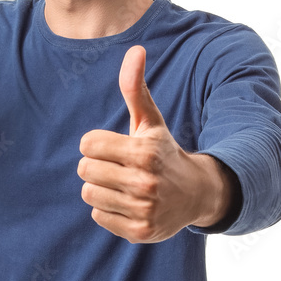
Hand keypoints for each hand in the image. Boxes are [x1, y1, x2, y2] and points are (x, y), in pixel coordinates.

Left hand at [76, 45, 231, 241]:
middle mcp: (145, 181)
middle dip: (97, 166)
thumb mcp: (151, 121)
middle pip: (85, 170)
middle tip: (118, 168)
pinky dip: (108, 210)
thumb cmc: (163, 152)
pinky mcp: (140, 231)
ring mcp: (143, 209)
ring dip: (101, 188)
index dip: (96, 144)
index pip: (87, 145)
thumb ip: (135, 88)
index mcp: (144, 151)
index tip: (114, 147)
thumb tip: (135, 50)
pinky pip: (99, 215)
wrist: (195, 194)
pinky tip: (128, 203)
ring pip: (89, 193)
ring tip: (123, 185)